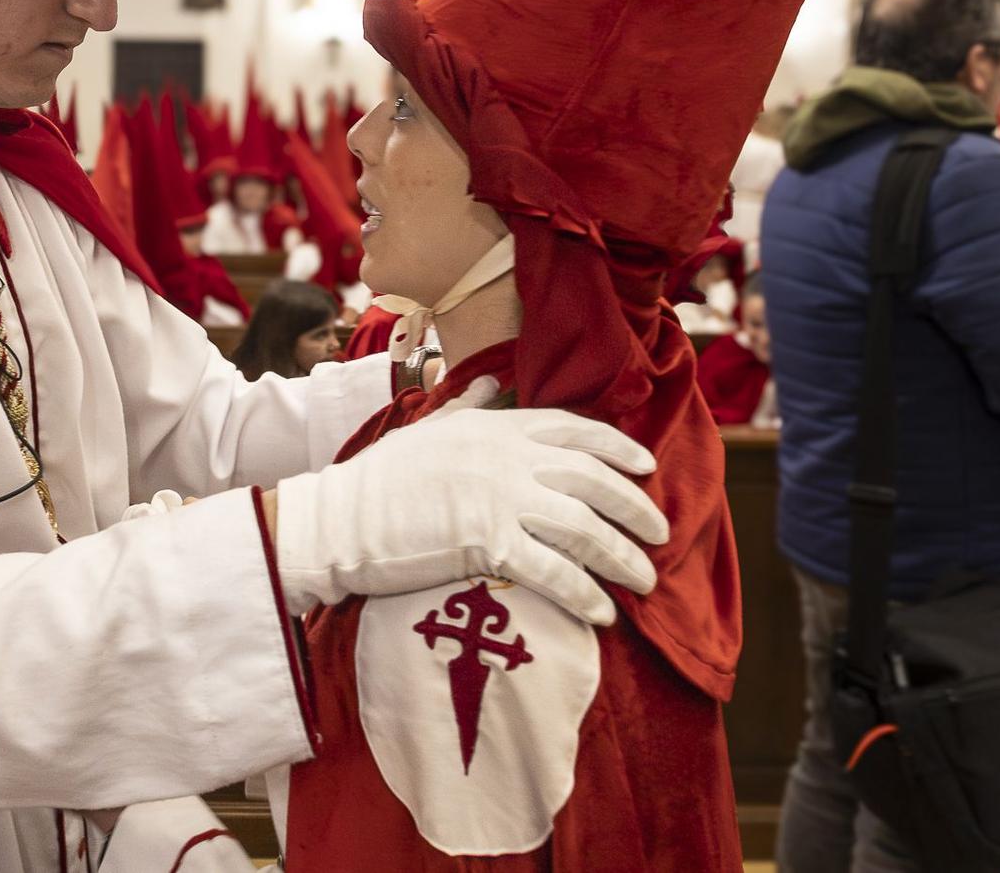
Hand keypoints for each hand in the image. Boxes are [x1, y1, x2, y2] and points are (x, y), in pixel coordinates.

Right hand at [272, 394, 666, 625]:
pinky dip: (585, 594)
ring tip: (645, 581)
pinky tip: (603, 614)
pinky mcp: (488, 542)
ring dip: (623, 558)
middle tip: (660, 533)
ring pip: (585, 528)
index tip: (647, 467)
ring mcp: (499, 497)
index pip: (574, 429)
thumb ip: (466, 407)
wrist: (339, 517)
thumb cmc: (379, 478)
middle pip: (593, 480)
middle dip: (635, 508)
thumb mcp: (427, 428)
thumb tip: (488, 385)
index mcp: (495, 426)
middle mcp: (506, 456)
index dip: (617, 449)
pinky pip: (554, 572)